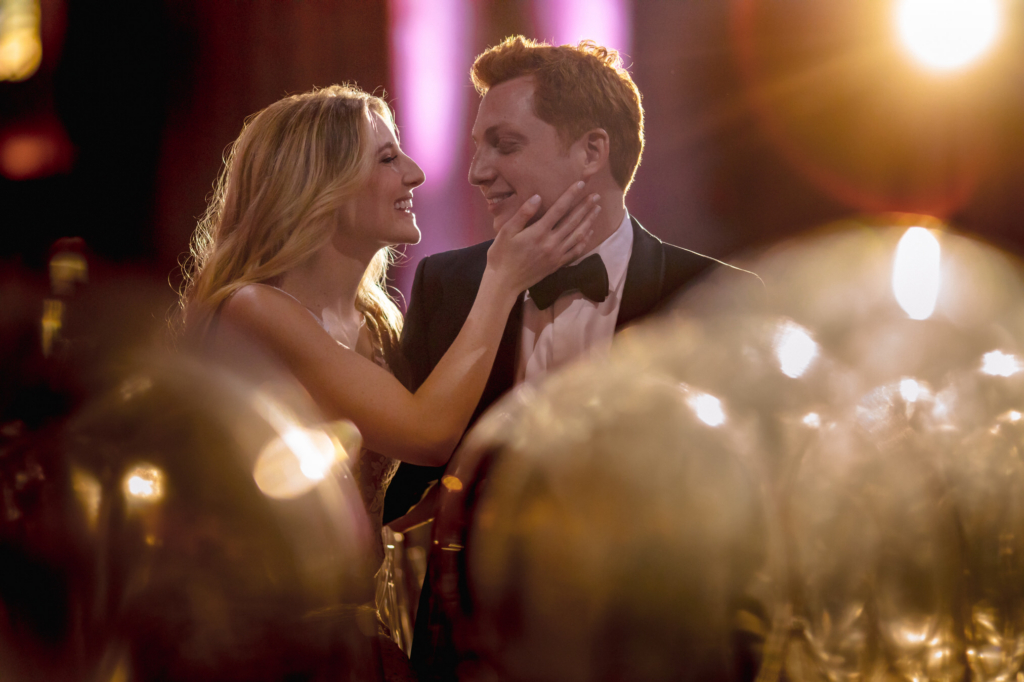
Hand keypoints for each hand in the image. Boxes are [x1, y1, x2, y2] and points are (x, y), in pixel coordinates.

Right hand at [485, 181, 600, 292]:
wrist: (504, 282)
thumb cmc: (501, 254)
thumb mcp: (506, 231)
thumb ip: (523, 214)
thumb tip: (538, 197)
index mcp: (538, 232)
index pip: (559, 209)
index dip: (571, 195)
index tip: (581, 184)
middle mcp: (551, 243)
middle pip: (573, 221)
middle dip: (585, 207)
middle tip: (596, 196)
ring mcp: (556, 255)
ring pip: (578, 235)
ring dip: (589, 221)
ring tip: (597, 210)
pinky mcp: (557, 264)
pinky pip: (575, 251)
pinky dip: (585, 241)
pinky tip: (589, 232)